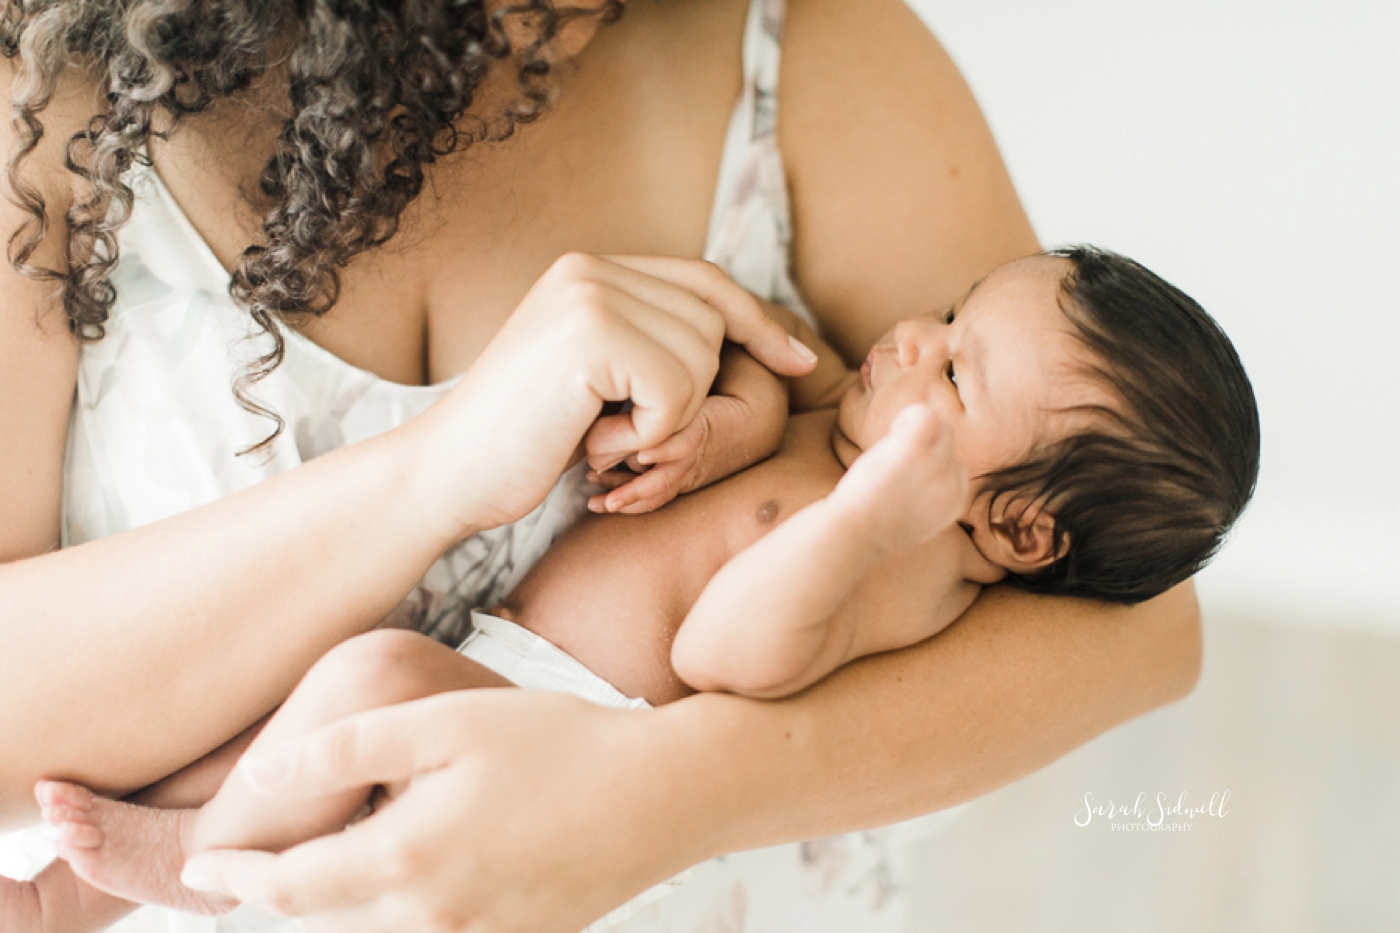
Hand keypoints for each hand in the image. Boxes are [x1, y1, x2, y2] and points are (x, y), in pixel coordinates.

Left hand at [177, 691, 715, 932]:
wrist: (665, 794)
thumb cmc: (559, 744)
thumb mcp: (447, 724)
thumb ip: (347, 747)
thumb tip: (262, 773)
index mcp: (406, 860)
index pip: (288, 889)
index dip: (235, 876)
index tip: (201, 863)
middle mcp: (434, 919)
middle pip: (324, 924)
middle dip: (277, 901)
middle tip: (246, 875)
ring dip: (335, 910)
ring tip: (319, 875)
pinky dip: (397, 916)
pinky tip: (411, 878)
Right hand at [399, 254, 816, 541]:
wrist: (448, 475)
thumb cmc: (521, 443)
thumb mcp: (592, 377)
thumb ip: (644, 338)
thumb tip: (736, 332)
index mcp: (588, 269)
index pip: (703, 281)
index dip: (756, 321)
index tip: (797, 361)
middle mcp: (589, 268)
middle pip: (712, 323)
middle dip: (691, 393)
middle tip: (622, 430)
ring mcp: (588, 294)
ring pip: (701, 356)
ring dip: (667, 417)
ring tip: (602, 433)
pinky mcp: (591, 333)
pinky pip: (677, 389)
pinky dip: (651, 432)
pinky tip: (598, 441)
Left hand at [829, 404, 968, 552]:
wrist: (854, 533)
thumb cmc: (872, 524)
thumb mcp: (914, 514)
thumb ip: (928, 492)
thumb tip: (920, 469)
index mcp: (954, 501)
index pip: (955, 466)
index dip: (928, 463)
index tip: (902, 476)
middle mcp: (951, 484)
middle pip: (948, 443)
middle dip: (923, 444)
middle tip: (891, 459)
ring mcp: (936, 465)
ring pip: (940, 427)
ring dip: (913, 431)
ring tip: (888, 450)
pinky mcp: (915, 449)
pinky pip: (925, 414)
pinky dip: (908, 417)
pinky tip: (891, 432)